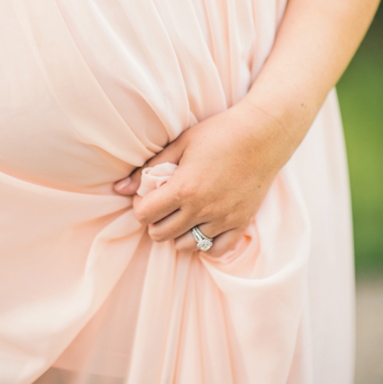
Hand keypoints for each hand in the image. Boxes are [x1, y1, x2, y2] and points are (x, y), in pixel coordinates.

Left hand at [113, 100, 295, 256]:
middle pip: (161, 234)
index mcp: (184, 189)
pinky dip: (204, 243)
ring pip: (186, 245)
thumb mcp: (179, 144)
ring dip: (177, 234)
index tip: (146, 196)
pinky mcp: (241, 223)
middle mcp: (203, 209)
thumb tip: (118, 189)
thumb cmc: (218, 133)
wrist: (264, 134)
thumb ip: (148, 168)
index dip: (139, 207)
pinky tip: (201, 227)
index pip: (145, 215)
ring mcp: (223, 219)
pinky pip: (215, 250)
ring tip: (181, 215)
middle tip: (161, 206)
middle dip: (154, 222)